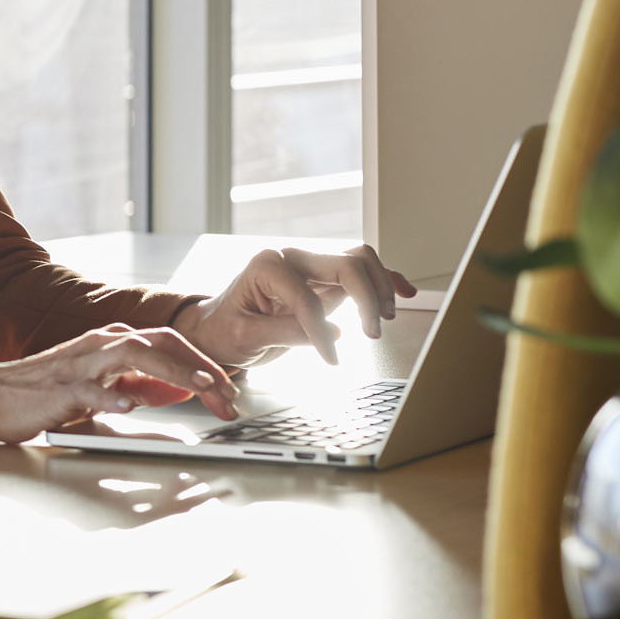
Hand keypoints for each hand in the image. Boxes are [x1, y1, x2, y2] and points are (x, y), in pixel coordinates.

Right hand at [0, 326, 239, 442]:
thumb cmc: (45, 392)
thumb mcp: (103, 386)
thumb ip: (139, 384)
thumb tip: (178, 388)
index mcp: (114, 343)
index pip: (171, 345)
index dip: (206, 365)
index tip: (231, 392)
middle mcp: (102, 345)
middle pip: (163, 343)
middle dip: (202, 367)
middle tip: (229, 394)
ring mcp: (80, 364)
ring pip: (134, 355)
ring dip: (172, 370)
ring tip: (199, 385)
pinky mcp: (60, 387)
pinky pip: (89, 389)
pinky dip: (111, 396)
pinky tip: (128, 405)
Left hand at [174, 245, 416, 367]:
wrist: (216, 329)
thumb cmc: (224, 330)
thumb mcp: (245, 336)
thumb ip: (285, 332)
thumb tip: (332, 334)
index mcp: (267, 266)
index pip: (307, 296)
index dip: (320, 330)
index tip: (330, 359)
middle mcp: (291, 259)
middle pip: (347, 263)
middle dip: (366, 298)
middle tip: (372, 333)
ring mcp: (309, 267)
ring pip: (359, 261)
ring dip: (379, 287)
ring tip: (383, 319)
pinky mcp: (323, 281)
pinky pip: (360, 271)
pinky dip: (384, 279)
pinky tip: (403, 292)